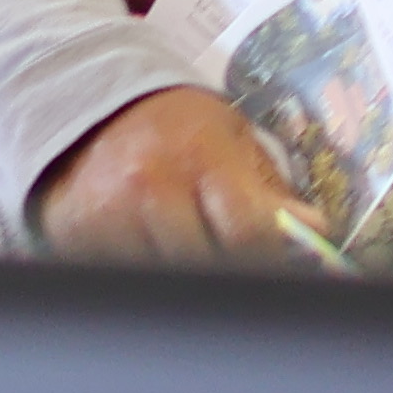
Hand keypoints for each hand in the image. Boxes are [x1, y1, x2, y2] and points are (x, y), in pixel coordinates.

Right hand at [33, 88, 323, 261]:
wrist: (93, 113)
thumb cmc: (174, 126)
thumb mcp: (230, 139)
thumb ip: (270, 189)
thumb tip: (313, 232)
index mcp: (198, 153)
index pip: (247, 232)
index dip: (272, 257)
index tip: (284, 264)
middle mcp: (149, 184)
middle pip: (209, 266)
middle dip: (232, 271)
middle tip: (240, 263)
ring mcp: (110, 215)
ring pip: (168, 279)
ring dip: (188, 276)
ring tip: (195, 252)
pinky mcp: (79, 239)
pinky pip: (126, 277)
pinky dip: (148, 277)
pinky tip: (156, 253)